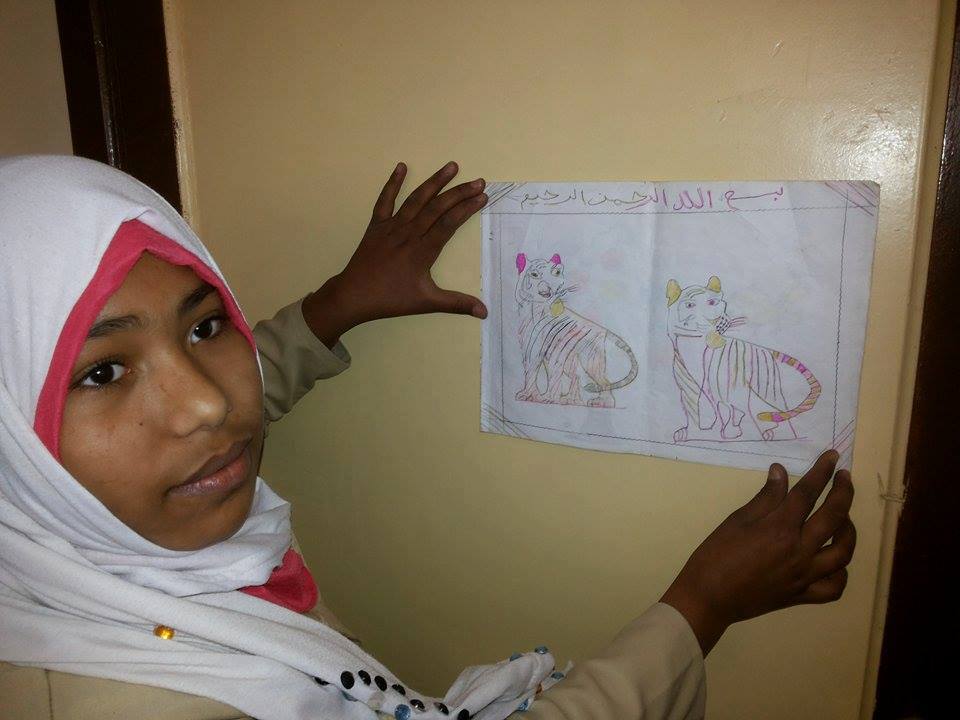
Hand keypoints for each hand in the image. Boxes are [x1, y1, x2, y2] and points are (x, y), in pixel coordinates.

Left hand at [301, 161, 488, 347]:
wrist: (354, 295)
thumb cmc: (391, 299)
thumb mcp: (426, 302)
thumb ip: (456, 304)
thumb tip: (484, 312)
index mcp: (422, 251)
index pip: (449, 224)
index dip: (467, 208)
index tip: (483, 196)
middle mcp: (409, 233)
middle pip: (437, 207)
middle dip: (459, 192)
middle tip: (478, 181)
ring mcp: (391, 226)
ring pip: (416, 199)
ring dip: (434, 182)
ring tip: (451, 166)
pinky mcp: (376, 225)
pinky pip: (385, 200)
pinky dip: (392, 183)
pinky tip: (401, 166)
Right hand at [660, 450, 855, 654]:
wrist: (709, 598)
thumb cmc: (716, 555)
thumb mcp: (737, 520)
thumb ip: (765, 497)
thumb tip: (780, 472)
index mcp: (780, 529)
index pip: (808, 493)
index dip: (822, 471)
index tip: (832, 456)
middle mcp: (800, 551)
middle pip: (834, 517)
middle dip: (843, 492)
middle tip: (843, 477)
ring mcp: (805, 575)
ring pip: (843, 552)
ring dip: (848, 530)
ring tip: (843, 517)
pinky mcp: (803, 595)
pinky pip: (834, 586)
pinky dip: (840, 571)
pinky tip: (832, 559)